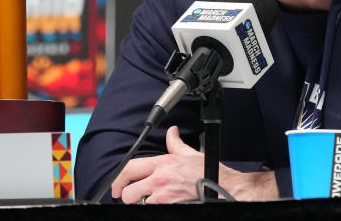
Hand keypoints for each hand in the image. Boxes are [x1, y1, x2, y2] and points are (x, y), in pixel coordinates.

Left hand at [111, 126, 278, 202]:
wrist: (223, 186)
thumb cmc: (208, 171)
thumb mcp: (190, 154)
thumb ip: (176, 144)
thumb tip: (172, 132)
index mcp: (162, 163)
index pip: (129, 168)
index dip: (118, 180)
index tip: (117, 187)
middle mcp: (159, 178)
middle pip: (128, 191)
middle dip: (127, 197)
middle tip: (133, 198)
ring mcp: (163, 194)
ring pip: (139, 203)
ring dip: (143, 204)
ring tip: (153, 201)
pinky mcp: (169, 205)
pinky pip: (152, 209)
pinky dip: (156, 207)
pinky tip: (165, 204)